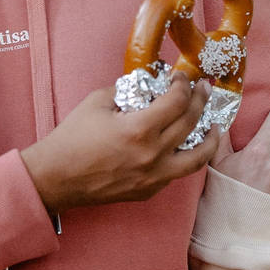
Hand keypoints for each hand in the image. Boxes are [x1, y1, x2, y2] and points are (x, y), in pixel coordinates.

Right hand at [21, 74, 219, 214]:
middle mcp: (152, 155)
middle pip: (191, 122)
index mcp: (140, 129)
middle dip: (201, 100)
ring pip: (197, 158)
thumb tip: (149, 83)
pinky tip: (186, 147)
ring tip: (215, 126)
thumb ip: (127, 90)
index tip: (181, 78)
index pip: (178, 101)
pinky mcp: (148, 191)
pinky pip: (177, 173)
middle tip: (203, 89)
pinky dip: (186, 157)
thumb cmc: (72, 138)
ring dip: (211, 139)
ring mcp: (153, 177)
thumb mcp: (98, 102)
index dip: (184, 85)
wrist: (54, 178)